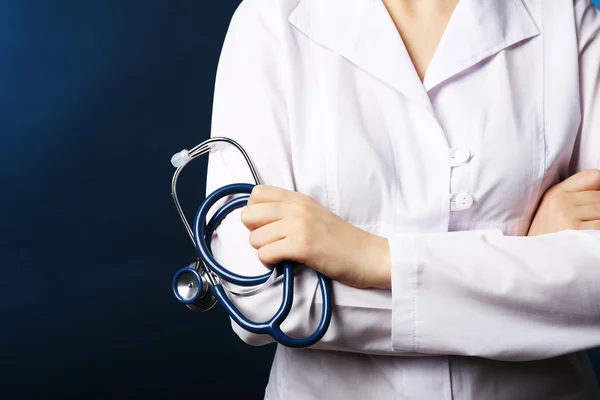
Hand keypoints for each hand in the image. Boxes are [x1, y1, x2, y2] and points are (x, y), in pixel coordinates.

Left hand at [240, 185, 390, 288]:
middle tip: (271, 242)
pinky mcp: (302, 246)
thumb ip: (290, 212)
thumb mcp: (314, 214)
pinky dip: (270, 262)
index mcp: (299, 198)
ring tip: (281, 254)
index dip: (255, 212)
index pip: (257, 194)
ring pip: (255, 238)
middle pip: (249, 215)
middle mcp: (297, 208)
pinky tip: (284, 263)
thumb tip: (258, 221)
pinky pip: (265, 254)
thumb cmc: (341, 240)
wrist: (367, 255)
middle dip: (254, 232)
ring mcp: (299, 226)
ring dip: (264, 250)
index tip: (267, 225)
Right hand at [528, 169, 599, 235]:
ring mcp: (566, 214)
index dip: (599, 192)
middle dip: (599, 213)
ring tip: (584, 235)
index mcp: (555, 193)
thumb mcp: (554, 212)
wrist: (533, 264)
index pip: (594, 176)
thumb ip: (576, 196)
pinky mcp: (573, 229)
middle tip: (586, 227)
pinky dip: (596, 235)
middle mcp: (559, 201)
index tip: (592, 210)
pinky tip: (586, 241)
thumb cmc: (548, 241)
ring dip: (598, 224)